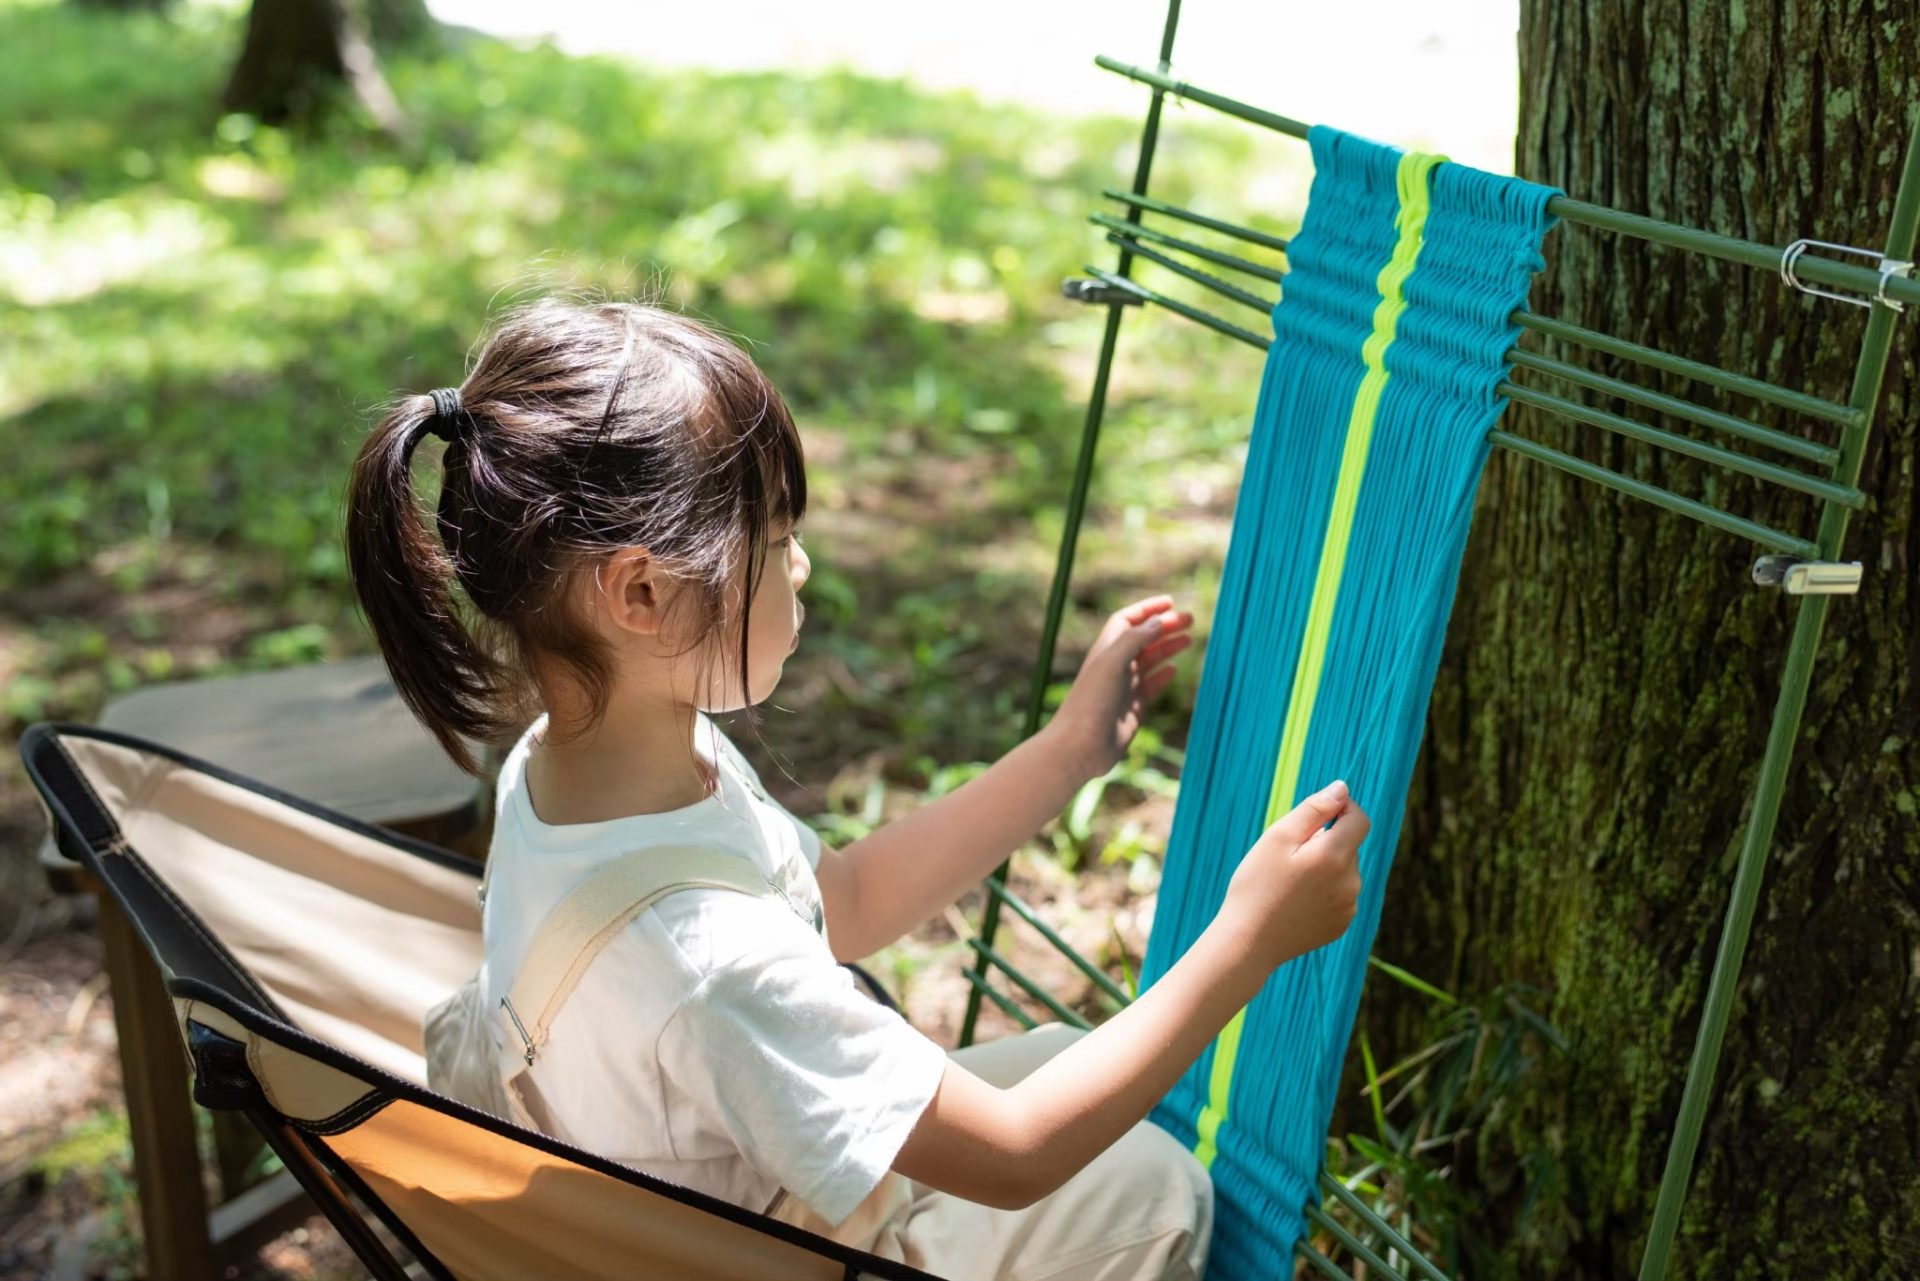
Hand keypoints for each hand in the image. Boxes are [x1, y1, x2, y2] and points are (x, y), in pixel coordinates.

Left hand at [1047, 594, 1193, 780]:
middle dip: (1165, 626)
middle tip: (1190, 619)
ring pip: (1150, 661)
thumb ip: (1135, 639)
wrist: (1080, 746)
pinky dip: (1163, 676)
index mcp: (1106, 650)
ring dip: (1168, 647)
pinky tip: (1174, 669)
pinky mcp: (1132, 709)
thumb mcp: (1112, 662)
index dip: (1147, 609)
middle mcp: (1114, 666)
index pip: (1128, 621)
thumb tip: (1158, 620)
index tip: (1171, 602)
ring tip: (1189, 638)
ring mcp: (1124, 688)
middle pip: (1143, 638)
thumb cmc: (1091, 702)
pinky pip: (1151, 687)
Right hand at [1216, 780, 1368, 970]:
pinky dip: (1323, 892)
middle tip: (1287, 858)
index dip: (1342, 809)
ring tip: (1289, 883)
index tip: (1318, 814)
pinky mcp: (1341, 925)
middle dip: (1325, 842)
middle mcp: (1350, 882)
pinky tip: (1295, 902)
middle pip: (1348, 846)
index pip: (1360, 819)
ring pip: (1343, 871)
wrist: (1248, 942)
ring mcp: (1348, 906)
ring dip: (1324, 867)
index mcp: (1335, 856)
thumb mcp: (1277, 837)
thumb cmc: (1256, 885)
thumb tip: (1342, 789)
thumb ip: (1314, 809)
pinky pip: (1339, 896)